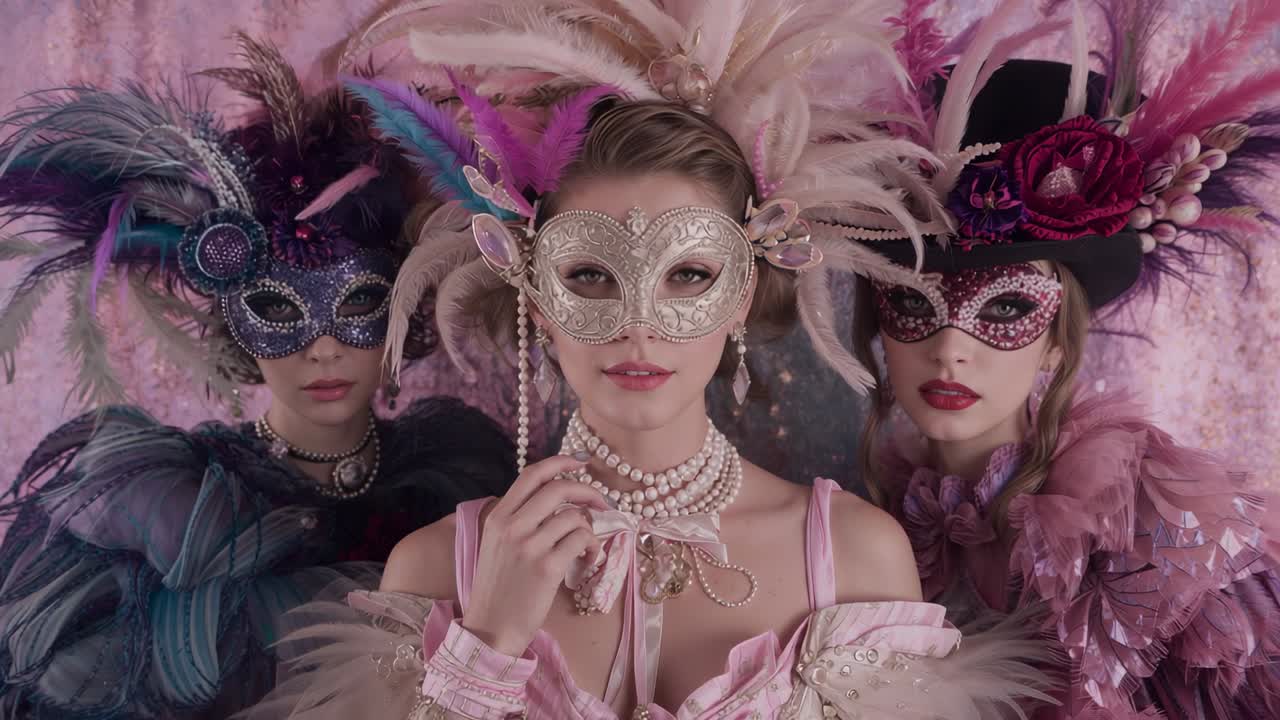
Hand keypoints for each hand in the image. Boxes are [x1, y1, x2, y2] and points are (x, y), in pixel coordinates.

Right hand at [460, 453, 607, 654]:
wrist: (490, 628)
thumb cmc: (498, 588)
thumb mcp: (496, 544)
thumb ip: (520, 518)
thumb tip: (558, 499)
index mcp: (498, 516)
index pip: (532, 474)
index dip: (561, 461)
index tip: (581, 461)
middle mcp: (512, 525)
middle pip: (559, 488)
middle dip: (588, 492)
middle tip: (601, 505)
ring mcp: (529, 545)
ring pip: (575, 516)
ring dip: (589, 529)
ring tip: (585, 546)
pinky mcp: (547, 567)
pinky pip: (581, 540)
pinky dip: (591, 548)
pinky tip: (587, 560)